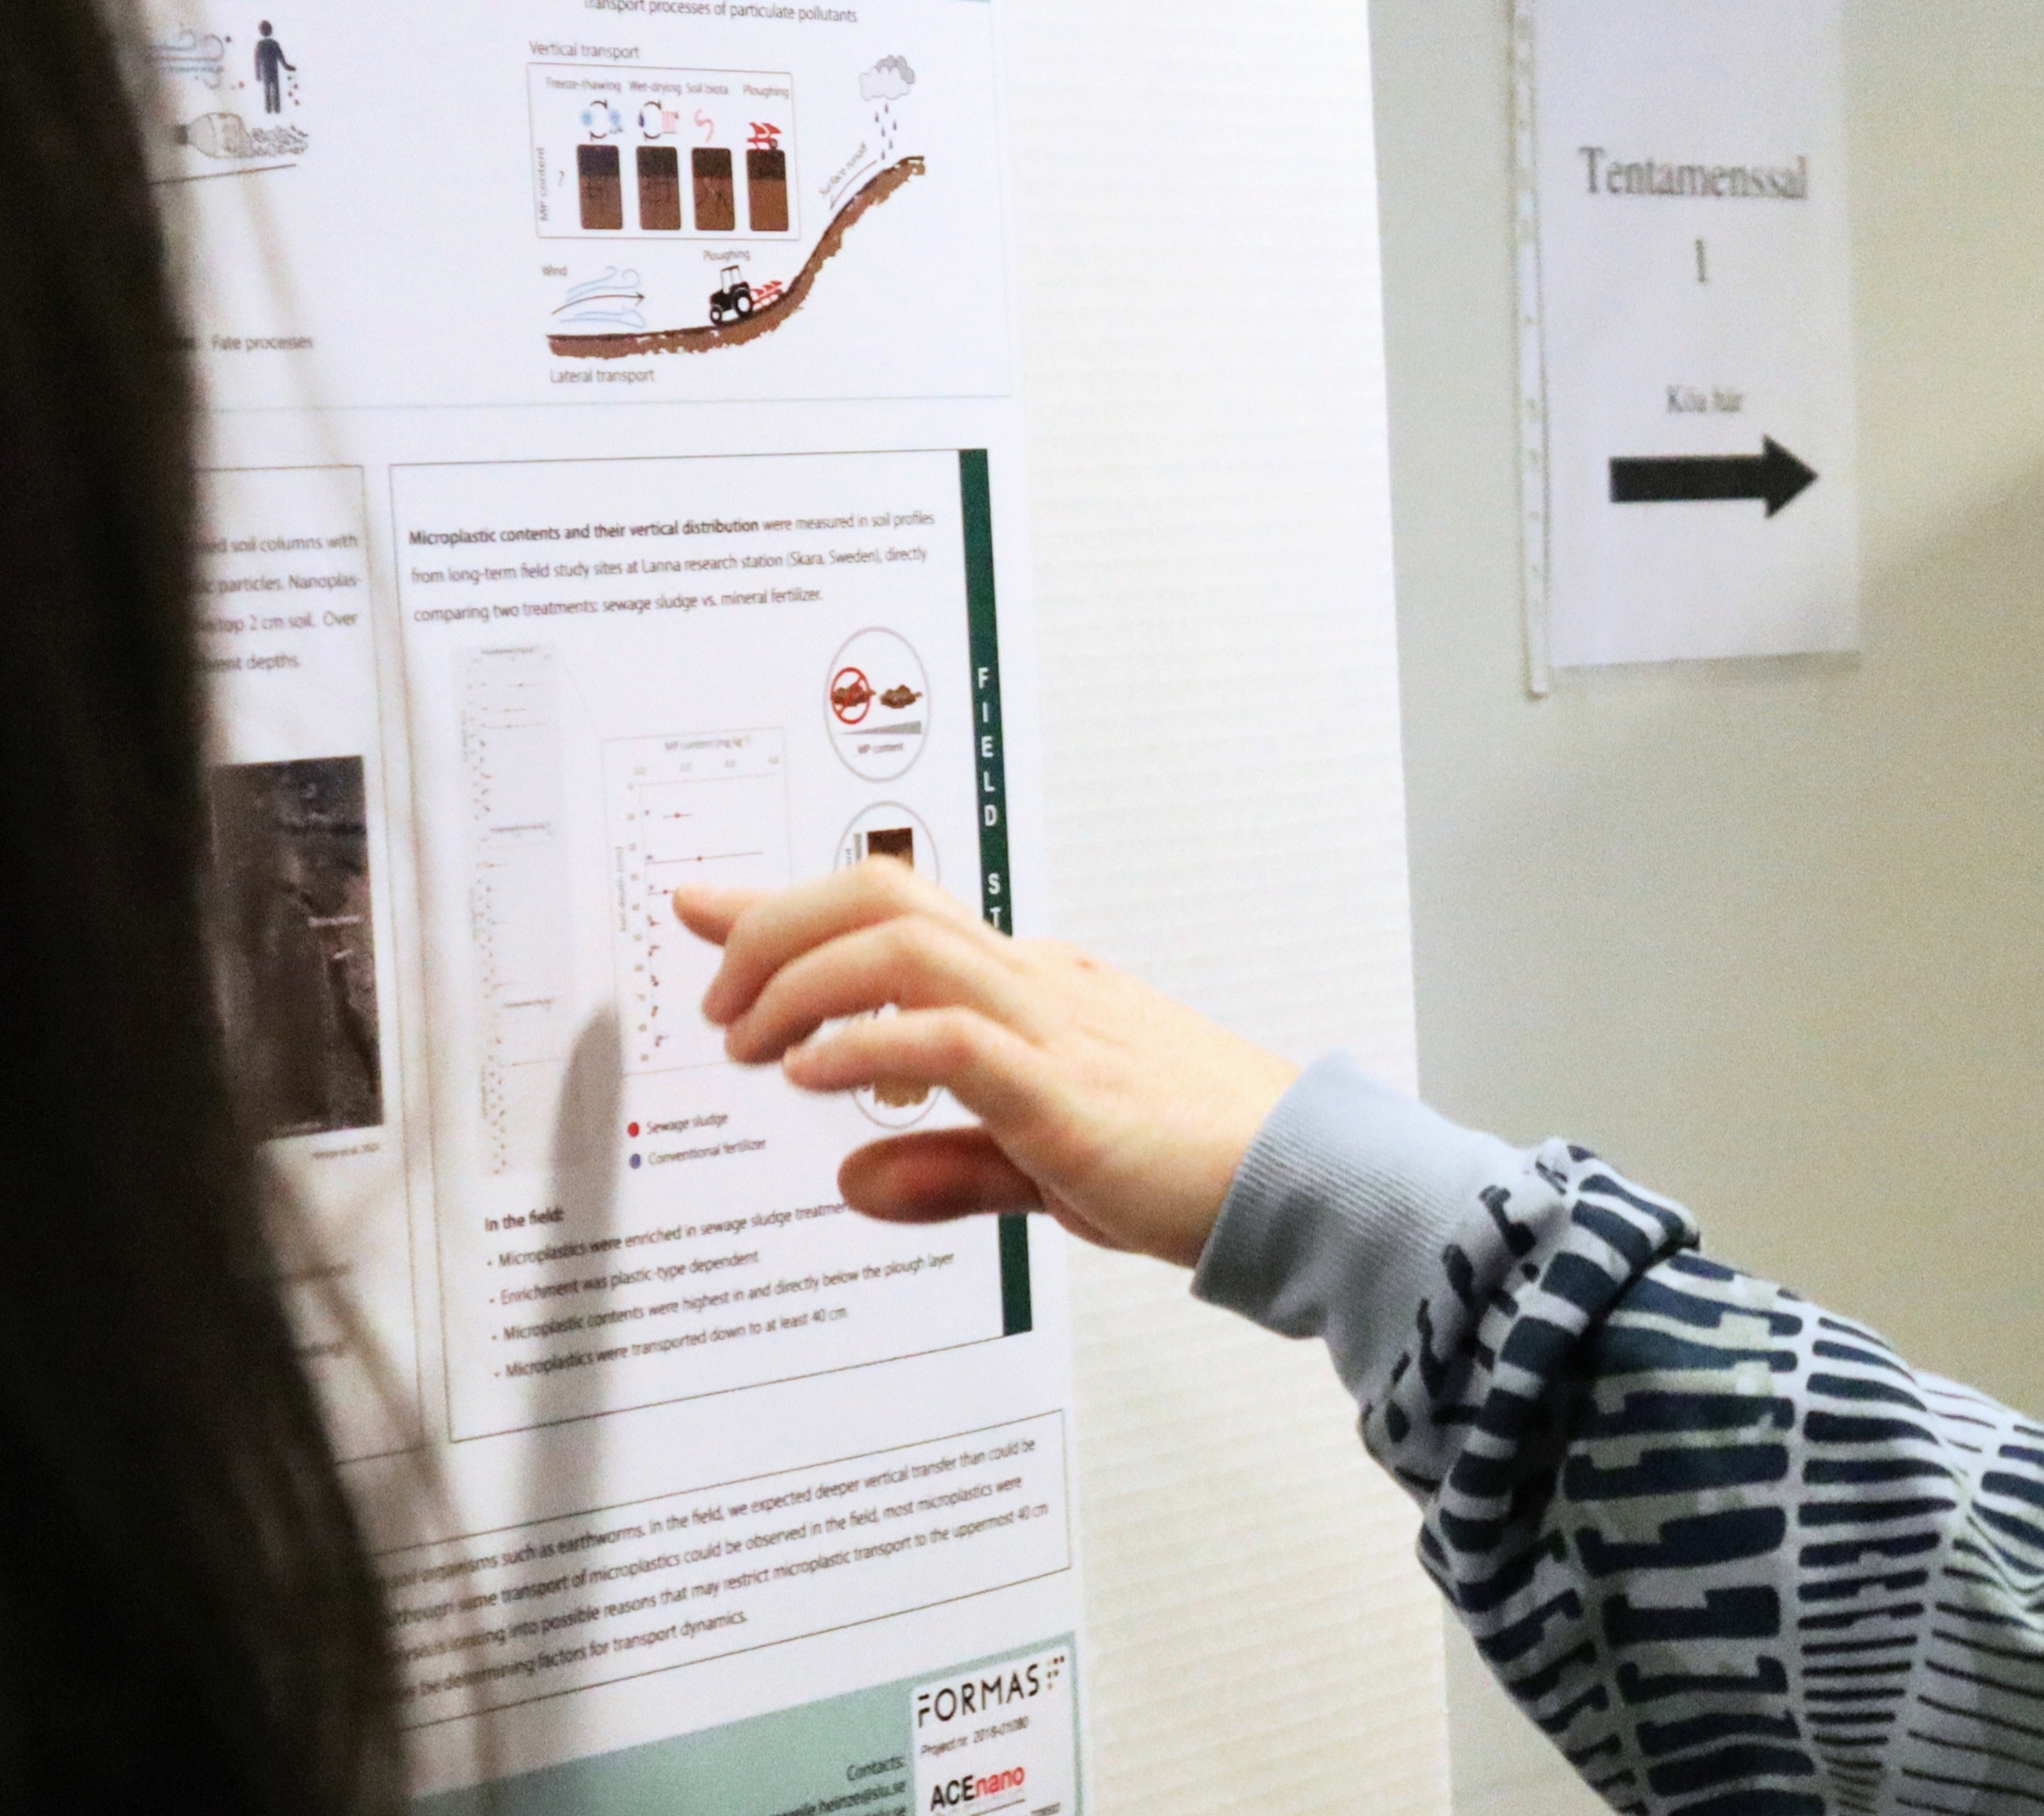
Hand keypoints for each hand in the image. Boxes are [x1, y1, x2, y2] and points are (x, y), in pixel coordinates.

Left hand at [673, 862, 1297, 1265]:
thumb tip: (853, 1177)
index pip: (896, 914)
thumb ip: (949, 1168)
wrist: (1309, 1183)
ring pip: (900, 945)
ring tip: (755, 1042)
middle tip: (720, 999)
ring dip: (801, 983)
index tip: (700, 906)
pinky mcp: (1067, 1090)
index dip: (782, 905)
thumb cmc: (1202, 1166)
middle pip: (882, 895)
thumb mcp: (1045, 1171)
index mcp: (1037, 989)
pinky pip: (947, 1038)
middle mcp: (1038, 985)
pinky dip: (865, 1046)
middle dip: (773, 929)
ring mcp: (1054, 1027)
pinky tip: (818, 1078)